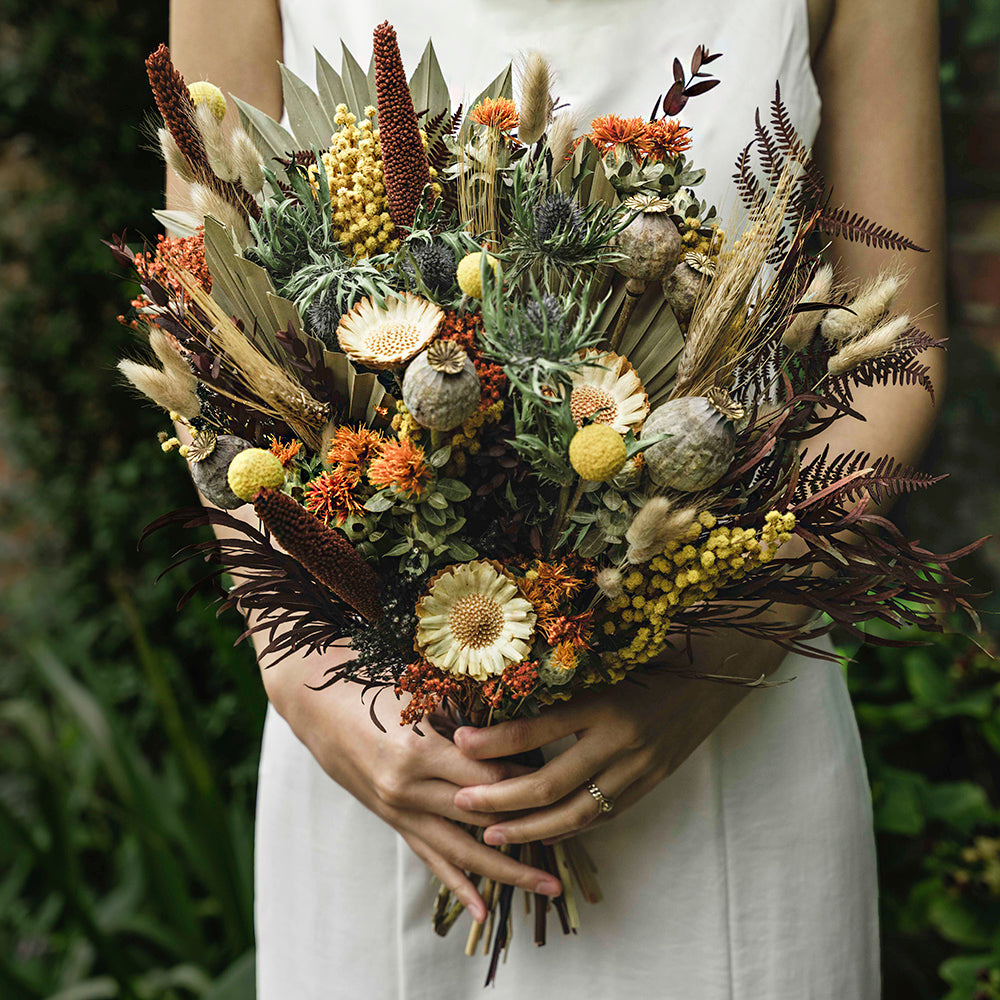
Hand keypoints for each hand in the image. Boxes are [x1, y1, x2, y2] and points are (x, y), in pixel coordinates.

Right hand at [267, 650, 563, 921]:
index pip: (489, 777)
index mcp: (420, 750)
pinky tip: (483, 909)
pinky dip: (457, 883)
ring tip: (546, 886)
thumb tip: (518, 735)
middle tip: (572, 845)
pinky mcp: (392, 819)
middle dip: (529, 832)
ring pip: (461, 849)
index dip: (527, 781)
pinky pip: (430, 856)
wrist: (317, 704)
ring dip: (505, 870)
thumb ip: (464, 720)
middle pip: (482, 818)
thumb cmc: (373, 687)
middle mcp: (409, 788)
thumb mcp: (420, 695)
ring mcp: (398, 809)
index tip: (561, 782)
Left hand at [452, 634, 786, 845]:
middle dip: (501, 799)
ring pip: (576, 814)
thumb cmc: (655, 652)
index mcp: (607, 701)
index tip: (459, 744)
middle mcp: (622, 742)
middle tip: (462, 803)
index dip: (496, 741)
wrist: (718, 672)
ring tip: (490, 833)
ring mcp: (639, 770)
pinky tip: (537, 832)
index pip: (539, 729)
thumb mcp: (610, 657)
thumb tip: (506, 689)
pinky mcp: (650, 786)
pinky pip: (602, 817)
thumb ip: (566, 679)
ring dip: (529, 828)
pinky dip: (566, 828)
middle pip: (551, 785)